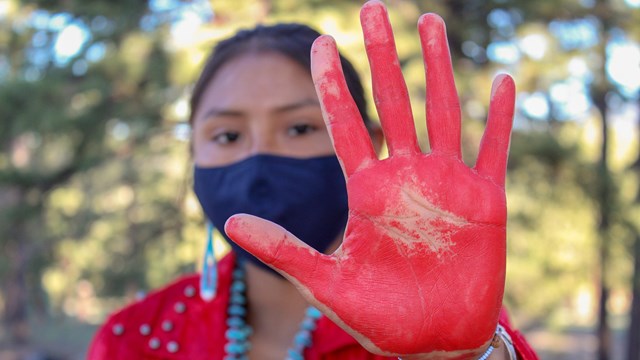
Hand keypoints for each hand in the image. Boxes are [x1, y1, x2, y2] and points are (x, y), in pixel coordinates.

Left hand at [225, 0, 515, 357]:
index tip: (316, 43)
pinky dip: (498, 119)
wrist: (433, 341)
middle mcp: (405, 177)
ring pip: (441, 112)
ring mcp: (446, 184)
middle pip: (392, 103)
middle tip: (372, 8)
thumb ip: (284, 249)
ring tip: (427, 22)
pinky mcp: (485, 200)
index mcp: (367, 191)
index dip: (332, 87)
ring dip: (436, 68)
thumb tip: (231, 220)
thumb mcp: (327, 283)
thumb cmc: (380, 317)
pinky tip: (498, 82)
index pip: (346, 126)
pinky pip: (493, 150)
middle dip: (382, 56)